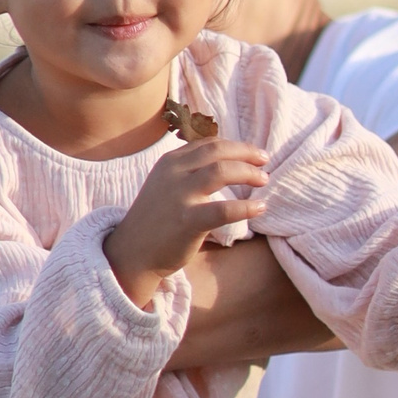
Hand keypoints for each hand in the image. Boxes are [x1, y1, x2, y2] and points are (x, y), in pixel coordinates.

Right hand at [102, 139, 269, 308]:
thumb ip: (188, 172)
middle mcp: (174, 173)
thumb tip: (225, 163)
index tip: (253, 154)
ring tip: (264, 180)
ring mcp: (180, 196)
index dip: (236, 146)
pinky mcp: (188, 221)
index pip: (209, 144)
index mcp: (170, 162)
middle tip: (265, 161)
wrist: (132, 253)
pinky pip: (225, 209)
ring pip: (222, 171)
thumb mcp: (164, 186)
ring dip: (249, 173)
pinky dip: (247, 207)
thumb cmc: (154, 221)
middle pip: (218, 152)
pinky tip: (260, 208)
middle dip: (247, 153)